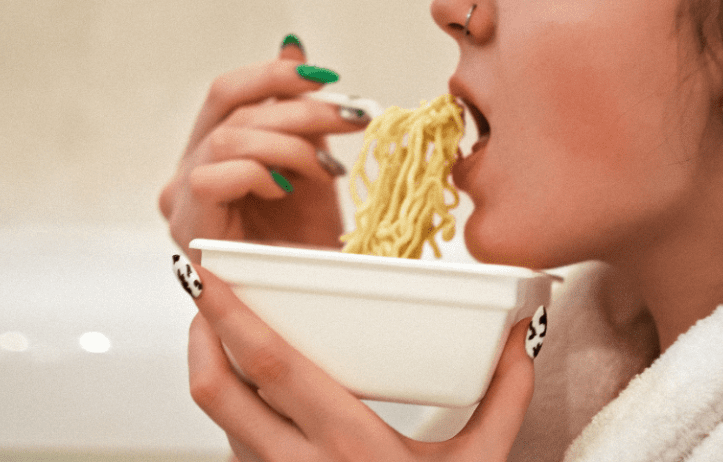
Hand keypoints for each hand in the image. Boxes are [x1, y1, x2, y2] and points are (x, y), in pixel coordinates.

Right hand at [160, 37, 369, 259]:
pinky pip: (213, 176)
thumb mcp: (309, 162)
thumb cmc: (306, 241)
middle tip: (352, 118)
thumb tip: (292, 45)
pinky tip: (286, 191)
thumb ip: (294, 110)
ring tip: (329, 169)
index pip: (228, 92)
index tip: (326, 77)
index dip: (274, 74)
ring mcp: (181, 199)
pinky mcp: (186, 227)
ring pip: (226, 137)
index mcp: (211, 151)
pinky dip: (257, 174)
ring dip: (289, 144)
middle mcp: (188, 170)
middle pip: (228, 105)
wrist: (308, 301)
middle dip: (298, 107)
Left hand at [184, 262, 537, 461]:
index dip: (230, 317)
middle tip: (207, 293)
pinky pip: (236, 444)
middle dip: (201, 333)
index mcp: (351, 445)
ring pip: (220, 418)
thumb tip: (521, 335)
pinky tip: (255, 387)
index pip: (271, 368)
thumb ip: (504, 397)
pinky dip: (233, 407)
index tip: (210, 277)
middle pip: (216, 391)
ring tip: (226, 330)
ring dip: (212, 368)